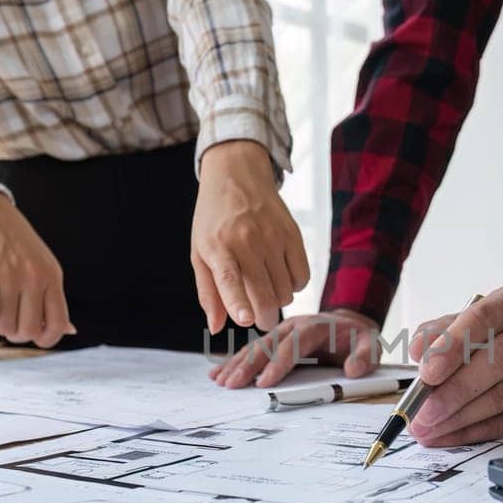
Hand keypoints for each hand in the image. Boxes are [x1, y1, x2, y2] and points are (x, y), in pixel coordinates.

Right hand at [0, 190, 73, 348]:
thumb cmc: (15, 244)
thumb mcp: (43, 266)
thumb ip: (53, 299)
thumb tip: (69, 330)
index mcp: (52, 277)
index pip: (58, 324)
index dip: (46, 339)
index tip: (34, 336)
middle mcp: (33, 277)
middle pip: (28, 330)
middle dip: (16, 333)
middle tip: (9, 320)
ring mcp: (9, 276)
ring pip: (5, 326)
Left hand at [192, 140, 309, 331]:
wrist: (237, 174)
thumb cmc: (215, 220)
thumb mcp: (200, 252)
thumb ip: (209, 292)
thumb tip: (217, 327)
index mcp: (218, 246)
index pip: (229, 278)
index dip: (238, 301)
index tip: (245, 320)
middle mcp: (246, 240)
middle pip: (264, 293)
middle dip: (265, 317)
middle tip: (261, 321)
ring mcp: (273, 236)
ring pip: (286, 290)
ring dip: (279, 300)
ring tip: (268, 289)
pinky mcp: (293, 233)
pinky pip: (302, 276)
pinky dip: (295, 285)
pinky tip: (283, 277)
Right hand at [209, 309, 379, 387]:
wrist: (349, 325)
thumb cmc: (357, 338)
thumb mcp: (370, 344)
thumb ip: (365, 356)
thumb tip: (354, 370)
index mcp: (313, 327)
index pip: (293, 346)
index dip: (278, 364)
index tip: (266, 383)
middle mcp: (293, 326)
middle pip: (266, 345)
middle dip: (248, 366)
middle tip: (232, 385)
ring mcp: (281, 332)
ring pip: (255, 347)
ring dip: (237, 364)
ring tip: (221, 381)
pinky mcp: (274, 340)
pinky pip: (252, 350)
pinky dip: (235, 361)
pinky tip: (219, 373)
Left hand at [408, 287, 502, 447]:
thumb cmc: (489, 335)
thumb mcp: (460, 322)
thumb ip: (436, 333)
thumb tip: (417, 350)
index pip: (482, 320)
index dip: (453, 346)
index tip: (427, 372)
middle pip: (495, 364)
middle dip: (453, 392)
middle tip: (422, 412)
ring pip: (501, 398)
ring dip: (458, 418)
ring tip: (427, 428)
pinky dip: (472, 432)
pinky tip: (446, 435)